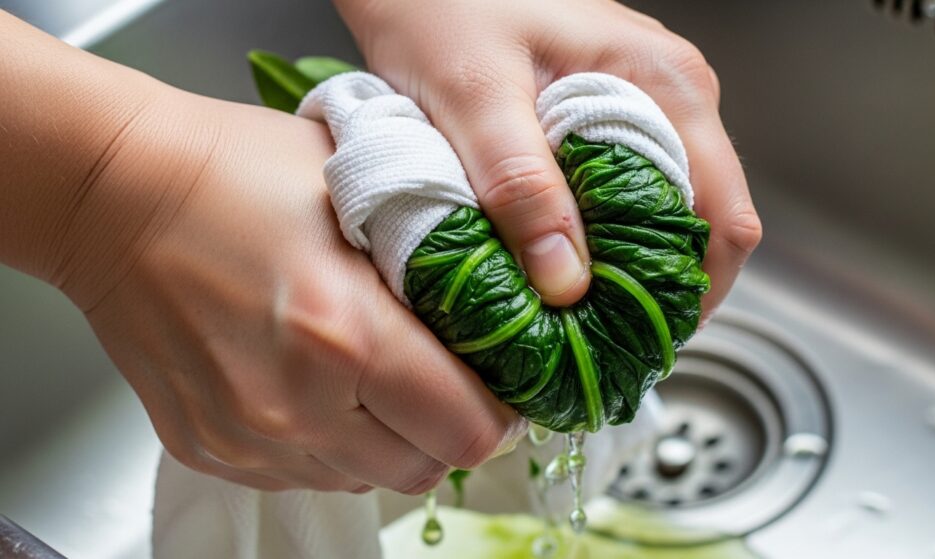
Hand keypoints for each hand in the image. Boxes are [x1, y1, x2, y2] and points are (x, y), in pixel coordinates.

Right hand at [78, 92, 525, 491]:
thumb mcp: (366, 187)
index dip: (500, 413)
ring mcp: (246, 436)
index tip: (501, 385)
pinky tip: (316, 385)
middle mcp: (295, 403)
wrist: (115, 194)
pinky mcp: (210, 448)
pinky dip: (328, 445)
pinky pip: (302, 476)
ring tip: (374, 378)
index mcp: (347, 332)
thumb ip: (441, 256)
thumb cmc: (238, 173)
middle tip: (444, 381)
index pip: (468, 430)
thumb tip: (505, 306)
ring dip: (387, 442)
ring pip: (363, 481)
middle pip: (422, 471)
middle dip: (448, 431)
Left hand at [336, 0, 760, 313]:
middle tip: (594, 339)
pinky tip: (554, 259)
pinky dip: (598, 236)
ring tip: (570, 312)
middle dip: (654, 290)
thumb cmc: (443, 3)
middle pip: (699, 224)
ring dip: (624, 267)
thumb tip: (569, 282)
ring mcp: (643, 105)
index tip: (637, 342)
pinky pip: (625, 193)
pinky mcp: (606, 115)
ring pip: (661, 213)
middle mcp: (672, 97)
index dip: (692, 294)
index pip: (726, 219)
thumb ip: (522, 184)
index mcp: (669, 87)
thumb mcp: (475, 97)